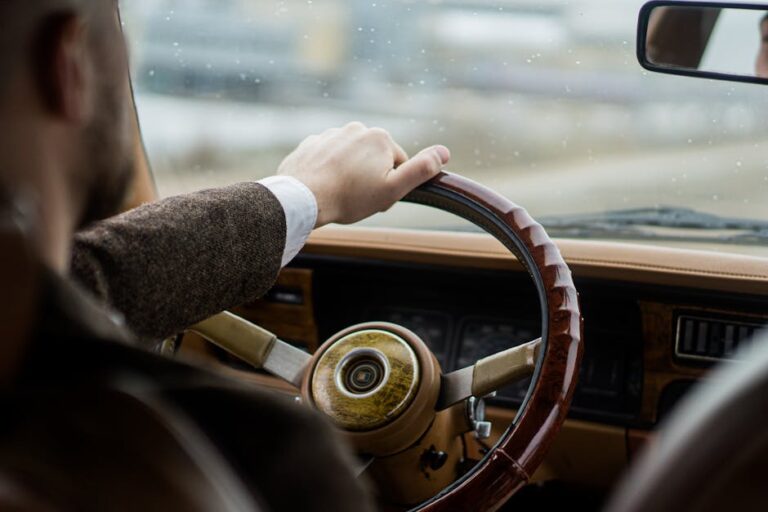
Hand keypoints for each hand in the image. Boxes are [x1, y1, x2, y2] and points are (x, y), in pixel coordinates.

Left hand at [277, 122, 450, 226]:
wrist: (302, 198)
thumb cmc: (349, 197)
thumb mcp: (392, 188)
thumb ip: (420, 170)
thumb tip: (444, 152)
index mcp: (380, 137)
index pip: (397, 164)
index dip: (391, 185)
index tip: (377, 199)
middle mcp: (357, 128)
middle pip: (374, 159)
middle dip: (371, 178)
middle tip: (359, 200)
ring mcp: (331, 134)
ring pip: (350, 159)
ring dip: (349, 174)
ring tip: (340, 195)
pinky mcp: (311, 144)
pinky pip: (328, 159)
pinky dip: (329, 172)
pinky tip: (324, 188)